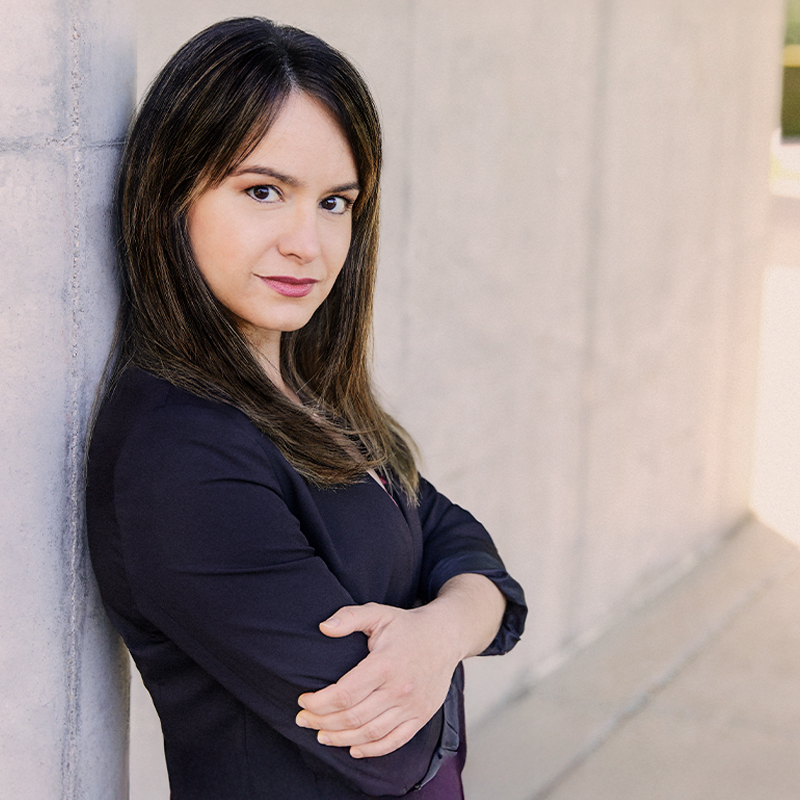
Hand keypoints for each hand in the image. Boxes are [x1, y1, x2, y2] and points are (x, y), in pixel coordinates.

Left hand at [295, 601, 461, 758]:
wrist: (446, 636)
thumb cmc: (407, 626)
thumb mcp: (378, 613)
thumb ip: (349, 617)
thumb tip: (323, 627)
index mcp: (385, 664)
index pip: (344, 694)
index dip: (319, 703)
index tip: (303, 701)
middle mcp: (399, 689)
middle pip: (353, 717)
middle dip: (322, 722)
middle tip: (303, 720)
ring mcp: (412, 706)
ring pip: (370, 733)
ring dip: (341, 738)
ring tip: (321, 735)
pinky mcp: (421, 716)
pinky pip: (394, 742)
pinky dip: (371, 749)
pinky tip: (353, 748)